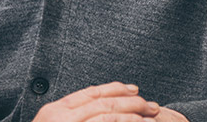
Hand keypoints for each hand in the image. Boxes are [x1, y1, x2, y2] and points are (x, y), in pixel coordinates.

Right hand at [32, 82, 179, 121]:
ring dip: (133, 114)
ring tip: (152, 117)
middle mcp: (60, 117)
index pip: (89, 93)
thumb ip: (70, 118)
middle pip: (102, 101)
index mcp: (54, 111)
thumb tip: (97, 110)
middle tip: (152, 105)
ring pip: (108, 114)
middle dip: (131, 101)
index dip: (114, 88)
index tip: (134, 89)